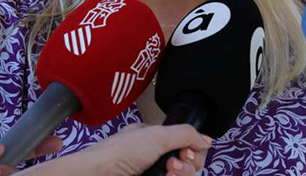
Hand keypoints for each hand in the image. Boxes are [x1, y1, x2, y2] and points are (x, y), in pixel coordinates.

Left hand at [88, 123, 211, 175]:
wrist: (99, 174)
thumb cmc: (119, 152)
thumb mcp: (157, 135)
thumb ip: (185, 134)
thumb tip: (206, 140)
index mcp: (156, 138)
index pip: (187, 144)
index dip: (192, 149)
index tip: (186, 151)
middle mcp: (156, 156)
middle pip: (188, 164)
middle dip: (187, 164)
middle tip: (172, 163)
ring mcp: (154, 172)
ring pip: (181, 175)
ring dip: (180, 174)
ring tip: (167, 172)